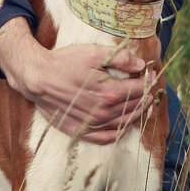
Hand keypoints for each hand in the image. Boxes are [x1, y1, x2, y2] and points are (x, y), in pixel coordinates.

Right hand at [0, 18, 155, 143]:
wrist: (38, 78)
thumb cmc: (64, 63)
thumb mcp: (93, 53)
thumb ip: (120, 58)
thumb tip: (141, 64)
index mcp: (109, 93)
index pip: (138, 89)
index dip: (148, 80)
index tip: (150, 72)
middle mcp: (103, 112)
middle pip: (134, 106)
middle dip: (145, 94)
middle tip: (149, 85)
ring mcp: (93, 124)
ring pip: (124, 122)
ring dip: (137, 112)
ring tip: (142, 102)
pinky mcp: (82, 130)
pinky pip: (107, 137)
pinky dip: (120, 131)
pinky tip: (124, 124)